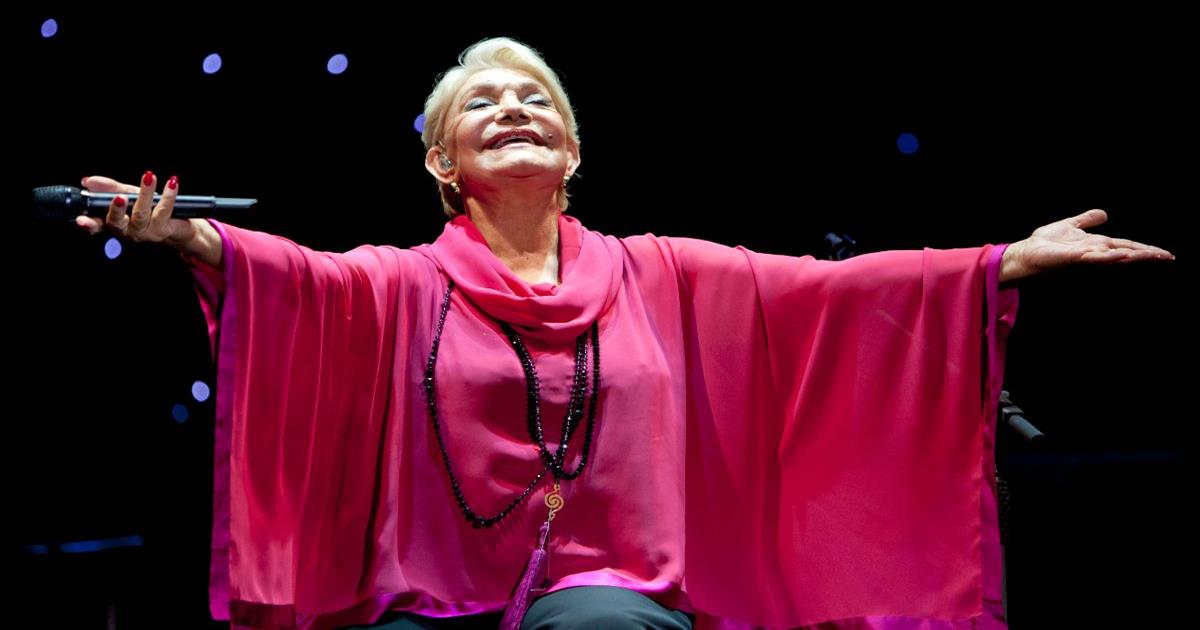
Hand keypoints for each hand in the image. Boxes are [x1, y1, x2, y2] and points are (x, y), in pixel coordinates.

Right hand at [74, 172, 194, 245]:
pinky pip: (164, 211)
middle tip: (119, 196)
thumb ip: (109, 188)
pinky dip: (168, 195)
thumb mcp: (128, 195)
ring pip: (141, 214)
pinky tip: (171, 183)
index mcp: (114, 224)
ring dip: (145, 194)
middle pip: (117, 221)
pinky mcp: (163, 230)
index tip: (81, 220)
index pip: (97, 225)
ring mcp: (145, 233)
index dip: (88, 224)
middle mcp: (127, 231)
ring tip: (148, 177)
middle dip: (116, 209)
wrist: (178, 226)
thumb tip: (88, 180)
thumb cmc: (149, 210)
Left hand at [1001, 209, 1174, 281]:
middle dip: (1147, 254)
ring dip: (1134, 256)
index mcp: (1097, 244)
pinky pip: (1094, 257)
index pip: (1127, 245)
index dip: (1145, 248)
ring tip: (1154, 256)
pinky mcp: (1074, 258)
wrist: (1027, 252)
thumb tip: (1105, 214)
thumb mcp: (1071, 225)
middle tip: (1168, 256)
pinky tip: (1122, 255)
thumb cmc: (1046, 243)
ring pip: (1115, 256)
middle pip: (1127, 251)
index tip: (1165, 253)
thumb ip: (1087, 220)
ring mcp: (1086, 256)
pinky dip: (1109, 256)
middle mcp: (1095, 251)